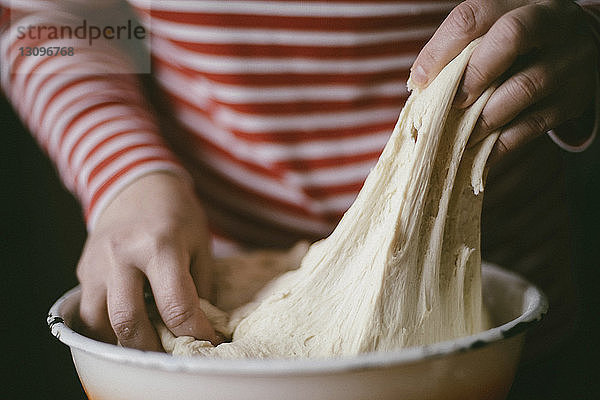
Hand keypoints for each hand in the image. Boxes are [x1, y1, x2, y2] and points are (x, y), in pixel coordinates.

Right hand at [76, 172, 220, 350]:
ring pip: (100, 322)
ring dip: (124, 341)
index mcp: (160, 246)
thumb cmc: (176, 215)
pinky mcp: (83, 270)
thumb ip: (201, 287)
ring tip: (149, 342)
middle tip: (172, 353)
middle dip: (153, 348)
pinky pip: (89, 310)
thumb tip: (202, 327)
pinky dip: (107, 327)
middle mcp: (122, 256)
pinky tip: (129, 325)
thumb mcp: (201, 244)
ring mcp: (97, 263)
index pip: (177, 306)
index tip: (210, 342)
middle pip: (129, 322)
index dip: (196, 332)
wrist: (136, 185)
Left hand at [410, 0, 597, 161]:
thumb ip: (461, 52)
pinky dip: (502, 142)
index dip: (441, 48)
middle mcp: (554, 22)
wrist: (578, 54)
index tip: (420, 79)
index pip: (475, 15)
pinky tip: (482, 152)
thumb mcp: (494, 37)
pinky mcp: (575, 98)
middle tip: (453, 102)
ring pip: (525, 86)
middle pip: (512, 35)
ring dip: (485, 116)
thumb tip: (420, 83)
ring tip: (463, 135)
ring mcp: (570, 60)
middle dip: (475, 73)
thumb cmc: (518, 48)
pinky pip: (535, 124)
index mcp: (521, 2)